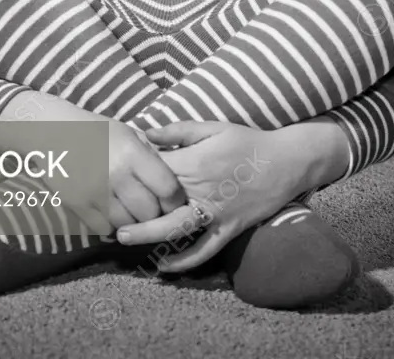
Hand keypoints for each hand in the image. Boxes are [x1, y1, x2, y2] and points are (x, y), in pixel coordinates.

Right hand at [47, 119, 186, 235]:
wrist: (51, 131)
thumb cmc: (94, 129)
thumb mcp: (127, 132)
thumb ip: (149, 154)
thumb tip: (173, 177)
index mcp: (133, 153)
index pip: (167, 188)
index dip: (174, 199)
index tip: (173, 201)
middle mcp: (117, 175)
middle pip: (149, 213)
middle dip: (154, 213)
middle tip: (151, 208)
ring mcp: (96, 192)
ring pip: (127, 224)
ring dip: (132, 221)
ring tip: (130, 210)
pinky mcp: (78, 205)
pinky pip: (104, 228)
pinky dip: (110, 224)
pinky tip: (110, 211)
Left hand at [114, 121, 296, 272]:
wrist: (286, 161)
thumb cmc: (247, 140)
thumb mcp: (212, 127)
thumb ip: (177, 131)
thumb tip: (144, 132)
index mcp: (195, 161)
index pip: (155, 170)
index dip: (134, 172)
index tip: (113, 173)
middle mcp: (202, 189)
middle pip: (159, 203)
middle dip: (133, 209)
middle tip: (106, 214)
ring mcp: (216, 212)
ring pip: (177, 229)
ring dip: (149, 235)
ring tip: (124, 238)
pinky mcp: (229, 228)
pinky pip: (205, 249)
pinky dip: (185, 260)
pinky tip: (164, 265)